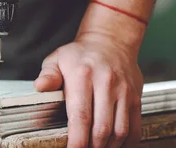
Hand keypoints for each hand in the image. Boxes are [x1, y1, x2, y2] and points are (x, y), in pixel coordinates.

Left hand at [34, 31, 143, 147]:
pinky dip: (126, 142)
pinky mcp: (135, 97)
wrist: (110, 40)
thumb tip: (40, 87)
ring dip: (108, 146)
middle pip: (101, 128)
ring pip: (120, 131)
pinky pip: (135, 127)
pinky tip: (114, 144)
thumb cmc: (80, 54)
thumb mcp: (58, 59)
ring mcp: (124, 91)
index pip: (80, 116)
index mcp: (83, 76)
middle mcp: (106, 84)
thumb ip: (48, 75)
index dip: (77, 140)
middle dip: (92, 147)